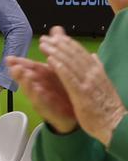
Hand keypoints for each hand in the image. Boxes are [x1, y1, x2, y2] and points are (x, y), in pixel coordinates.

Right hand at [7, 55, 76, 132]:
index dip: (19, 63)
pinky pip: (47, 104)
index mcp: (44, 77)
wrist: (79, 112)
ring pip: (34, 92)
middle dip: (19, 74)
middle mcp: (41, 87)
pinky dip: (42, 97)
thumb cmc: (66, 90)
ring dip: (28, 85)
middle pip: (28, 80)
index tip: (9, 59)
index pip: (30, 68)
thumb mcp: (62, 69)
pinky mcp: (53, 110)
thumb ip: (56, 50)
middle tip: (14, 68)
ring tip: (25, 77)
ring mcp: (45, 100)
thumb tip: (55, 31)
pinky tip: (40, 91)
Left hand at [40, 27, 126, 146]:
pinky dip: (60, 68)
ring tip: (44, 45)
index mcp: (97, 72)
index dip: (67, 43)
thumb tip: (93, 56)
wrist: (116, 124)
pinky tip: (51, 61)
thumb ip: (97, 69)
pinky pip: (70, 78)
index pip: (81, 53)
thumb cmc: (108, 107)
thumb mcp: (104, 84)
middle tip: (45, 38)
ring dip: (56, 52)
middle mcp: (93, 74)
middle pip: (73, 55)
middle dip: (58, 45)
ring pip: (70, 63)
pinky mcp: (82, 93)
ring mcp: (88, 83)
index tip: (55, 36)